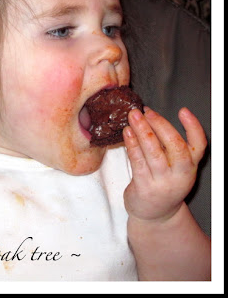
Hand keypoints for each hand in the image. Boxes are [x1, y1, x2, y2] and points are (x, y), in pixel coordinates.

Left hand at [122, 107, 206, 222]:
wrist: (155, 215)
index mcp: (190, 166)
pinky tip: (127, 132)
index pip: (199, 144)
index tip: (183, 110)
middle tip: (146, 111)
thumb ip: (166, 145)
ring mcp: (162, 182)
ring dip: (142, 131)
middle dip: (160, 125)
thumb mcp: (174, 166)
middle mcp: (180, 175)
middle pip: (175, 146)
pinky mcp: (144, 187)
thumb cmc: (162, 183)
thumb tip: (148, 116)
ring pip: (154, 152)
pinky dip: (132, 144)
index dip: (193, 126)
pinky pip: (138, 162)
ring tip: (134, 116)